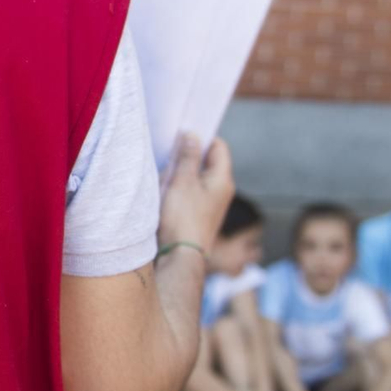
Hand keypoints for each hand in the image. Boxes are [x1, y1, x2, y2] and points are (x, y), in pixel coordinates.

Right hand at [157, 135, 233, 255]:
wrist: (180, 255)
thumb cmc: (183, 217)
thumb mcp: (183, 181)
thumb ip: (188, 156)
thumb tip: (193, 135)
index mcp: (223, 179)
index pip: (219, 147)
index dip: (203, 138)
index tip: (183, 137)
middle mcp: (222, 191)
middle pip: (207, 162)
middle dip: (187, 158)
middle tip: (171, 161)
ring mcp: (212, 204)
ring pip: (196, 178)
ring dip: (181, 176)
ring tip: (167, 182)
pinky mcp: (200, 215)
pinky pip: (191, 193)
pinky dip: (180, 190)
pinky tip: (167, 196)